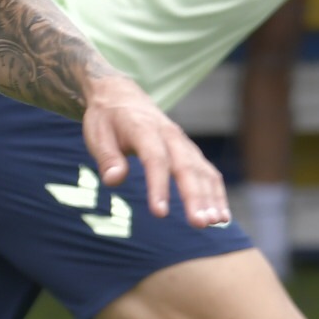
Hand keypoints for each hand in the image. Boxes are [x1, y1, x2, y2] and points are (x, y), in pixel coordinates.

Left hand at [80, 75, 229, 225]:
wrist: (122, 95)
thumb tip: (113, 180)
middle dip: (195, 196)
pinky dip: (217, 193)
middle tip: (200, 223)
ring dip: (211, 197)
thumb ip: (107, 157)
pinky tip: (221, 216)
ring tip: (216, 222)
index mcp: (143, 129)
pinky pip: (208, 172)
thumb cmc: (107, 119)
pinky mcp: (189, 151)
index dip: (158, 186)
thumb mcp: (97, 134)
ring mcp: (183, 143)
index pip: (155, 159)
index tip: (160, 213)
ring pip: (202, 170)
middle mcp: (169, 135)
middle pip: (186, 166)